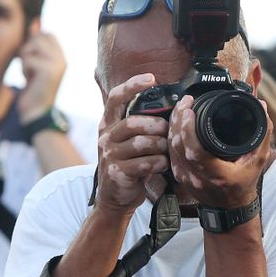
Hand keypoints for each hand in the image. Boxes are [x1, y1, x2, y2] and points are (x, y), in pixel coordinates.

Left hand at [16, 31, 66, 122]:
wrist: (36, 114)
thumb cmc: (33, 90)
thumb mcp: (34, 63)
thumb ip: (35, 44)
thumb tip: (35, 21)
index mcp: (61, 57)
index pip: (47, 34)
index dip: (34, 41)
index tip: (29, 59)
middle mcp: (62, 59)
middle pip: (39, 37)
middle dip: (27, 50)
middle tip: (28, 68)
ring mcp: (58, 64)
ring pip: (32, 46)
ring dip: (25, 59)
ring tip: (29, 74)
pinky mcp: (50, 71)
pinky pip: (29, 59)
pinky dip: (24, 69)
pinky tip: (29, 80)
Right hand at [93, 73, 170, 214]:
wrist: (115, 198)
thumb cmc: (128, 166)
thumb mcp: (128, 142)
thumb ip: (140, 126)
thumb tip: (169, 110)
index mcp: (108, 125)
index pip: (116, 98)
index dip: (132, 85)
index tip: (151, 78)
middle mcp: (106, 137)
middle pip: (134, 122)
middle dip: (156, 126)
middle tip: (166, 132)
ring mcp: (110, 156)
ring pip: (142, 143)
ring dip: (160, 147)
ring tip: (165, 152)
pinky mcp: (117, 173)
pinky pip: (145, 162)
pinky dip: (159, 163)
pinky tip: (161, 165)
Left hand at [167, 94, 271, 210]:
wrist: (232, 208)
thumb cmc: (245, 183)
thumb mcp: (259, 159)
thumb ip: (262, 132)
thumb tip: (260, 105)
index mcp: (218, 174)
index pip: (195, 151)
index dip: (188, 130)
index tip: (190, 110)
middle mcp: (199, 179)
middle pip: (178, 147)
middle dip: (178, 120)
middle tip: (185, 102)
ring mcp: (187, 179)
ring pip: (171, 149)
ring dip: (173, 126)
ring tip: (180, 108)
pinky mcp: (180, 177)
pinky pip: (171, 154)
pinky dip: (171, 136)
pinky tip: (176, 124)